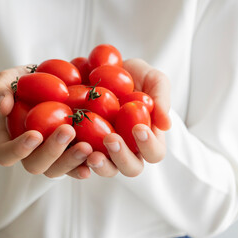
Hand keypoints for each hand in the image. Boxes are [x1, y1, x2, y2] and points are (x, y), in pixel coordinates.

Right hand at [0, 66, 91, 178]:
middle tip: (67, 131)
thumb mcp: (9, 80)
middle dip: (51, 152)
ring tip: (87, 147)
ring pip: (57, 170)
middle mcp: (30, 154)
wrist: (53, 81)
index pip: (5, 154)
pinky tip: (97, 158)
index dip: (18, 149)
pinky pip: (78, 167)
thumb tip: (3, 106)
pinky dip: (87, 164)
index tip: (35, 134)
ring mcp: (52, 157)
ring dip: (71, 162)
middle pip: (35, 166)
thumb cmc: (26, 82)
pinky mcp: (71, 154)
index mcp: (9, 140)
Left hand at [85, 59, 170, 176]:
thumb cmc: (134, 76)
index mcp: (147, 138)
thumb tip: (166, 124)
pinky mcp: (82, 145)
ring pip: (106, 169)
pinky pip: (80, 160)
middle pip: (130, 168)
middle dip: (121, 157)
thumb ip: (161, 98)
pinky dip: (76, 159)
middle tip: (111, 139)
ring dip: (100, 165)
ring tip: (90, 153)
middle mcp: (128, 149)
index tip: (138, 128)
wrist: (102, 68)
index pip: (154, 152)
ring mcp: (104, 150)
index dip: (148, 145)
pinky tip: (71, 149)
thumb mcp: (152, 79)